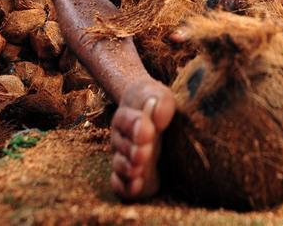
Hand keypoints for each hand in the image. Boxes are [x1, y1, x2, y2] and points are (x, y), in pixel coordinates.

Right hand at [110, 79, 175, 200]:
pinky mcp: (130, 178)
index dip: (136, 126)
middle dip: (133, 150)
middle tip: (144, 153)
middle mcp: (121, 139)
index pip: (126, 120)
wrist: (158, 118)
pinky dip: (126, 186)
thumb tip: (157, 113)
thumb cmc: (159, 104)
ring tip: (139, 168)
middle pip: (122, 146)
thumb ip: (161, 102)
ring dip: (129, 168)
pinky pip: (120, 185)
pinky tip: (137, 186)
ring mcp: (124, 159)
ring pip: (121, 165)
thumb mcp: (162, 96)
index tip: (149, 130)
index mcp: (125, 117)